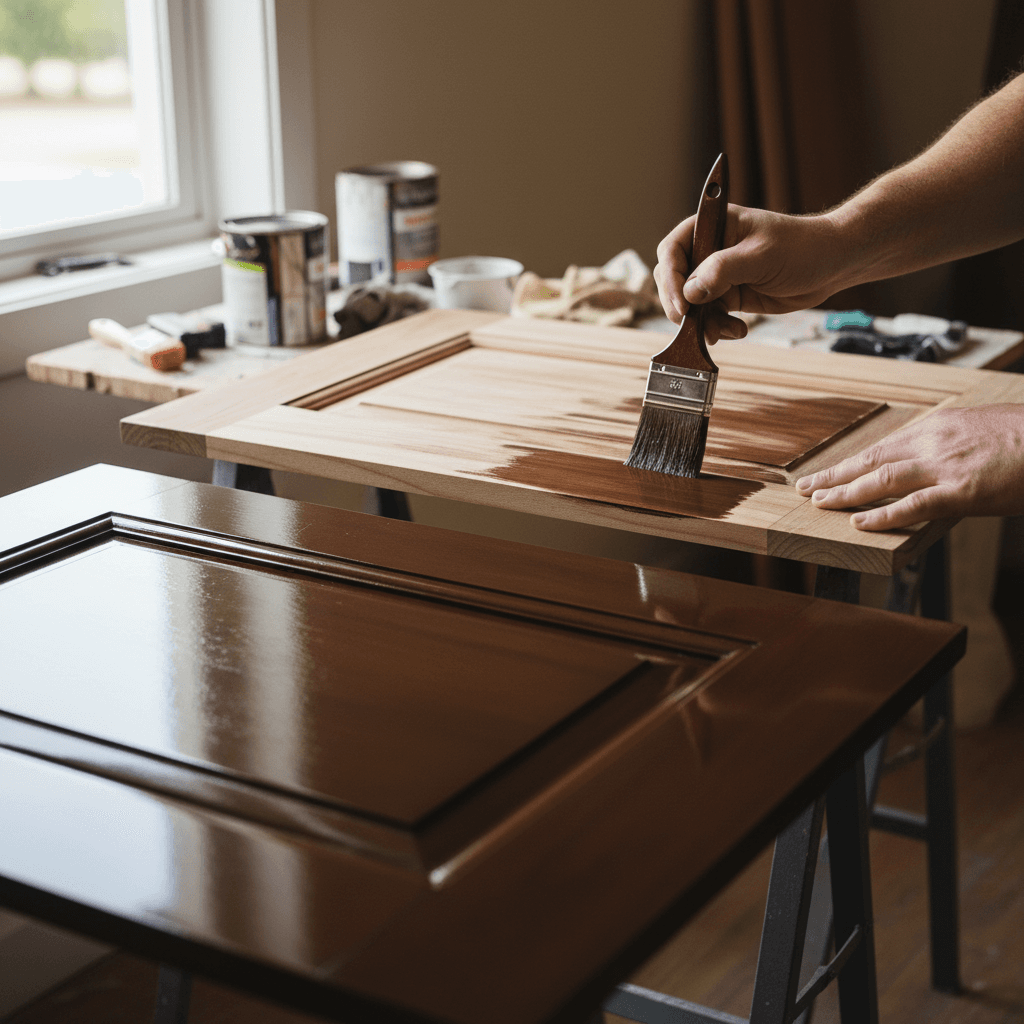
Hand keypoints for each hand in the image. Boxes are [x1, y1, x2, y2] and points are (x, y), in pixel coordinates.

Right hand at [653, 205, 848, 340]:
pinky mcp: (729, 296)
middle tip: (692, 325)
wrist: (832, 265)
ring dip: (702, 322)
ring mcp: (718, 275)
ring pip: (691, 304)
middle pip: (675, 280)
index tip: (682, 304)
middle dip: (682, 306)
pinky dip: (717, 328)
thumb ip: (722, 270)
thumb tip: (690, 291)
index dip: (670, 278)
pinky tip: (737, 330)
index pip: (672, 250)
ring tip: (723, 331)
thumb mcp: (760, 256)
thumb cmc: (801, 248)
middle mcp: (710, 250)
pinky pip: (709, 317)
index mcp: (713, 226)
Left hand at [795, 405, 1023, 529]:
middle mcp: (933, 443)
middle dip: (835, 476)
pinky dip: (884, 515)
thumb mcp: (979, 431)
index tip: (825, 473)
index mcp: (937, 427)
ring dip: (846, 493)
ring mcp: (946, 467)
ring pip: (882, 479)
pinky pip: (914, 505)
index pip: (882, 447)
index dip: (850, 463)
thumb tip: (928, 462)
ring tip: (820, 504)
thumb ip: (948, 446)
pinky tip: (859, 523)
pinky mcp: (963, 492)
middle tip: (806, 489)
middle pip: (871, 460)